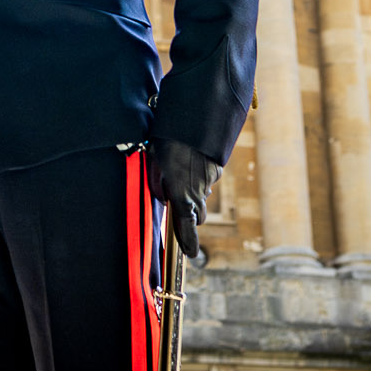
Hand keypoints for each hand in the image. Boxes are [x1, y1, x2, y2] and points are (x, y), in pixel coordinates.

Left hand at [147, 137, 220, 261]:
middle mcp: (198, 191)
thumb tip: (162, 195)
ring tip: (180, 172)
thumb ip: (157, 183)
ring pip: (203, 195)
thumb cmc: (168, 139)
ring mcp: (210, 180)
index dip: (189, 241)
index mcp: (181, 194)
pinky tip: (190, 161)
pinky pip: (208, 179)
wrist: (195, 117)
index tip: (191, 254)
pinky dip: (200, 176)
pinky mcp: (216, 168)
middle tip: (178, 203)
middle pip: (198, 214)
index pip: (186, 226)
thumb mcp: (154, 161)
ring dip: (194, 191)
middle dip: (191, 215)